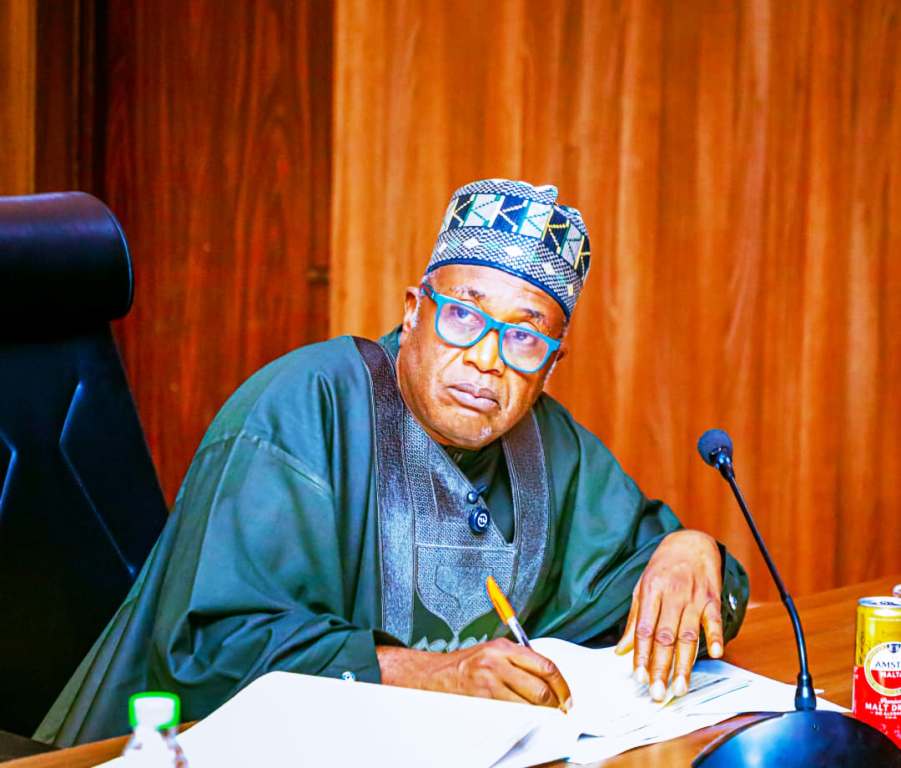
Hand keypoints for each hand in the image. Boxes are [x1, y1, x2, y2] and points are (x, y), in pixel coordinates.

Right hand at [377, 639, 571, 710]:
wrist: (434, 676)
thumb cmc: (466, 664)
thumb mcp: (493, 651)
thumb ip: (519, 659)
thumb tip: (549, 677)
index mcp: (504, 647)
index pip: (545, 665)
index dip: (562, 685)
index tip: (567, 697)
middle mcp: (497, 662)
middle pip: (540, 688)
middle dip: (555, 704)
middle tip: (559, 711)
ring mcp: (489, 682)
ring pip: (528, 704)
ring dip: (540, 714)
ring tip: (543, 716)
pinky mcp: (482, 700)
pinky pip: (511, 713)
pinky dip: (522, 718)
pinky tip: (524, 718)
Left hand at [614, 530, 722, 700]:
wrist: (690, 543)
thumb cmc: (663, 568)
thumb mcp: (641, 588)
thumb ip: (634, 621)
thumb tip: (621, 650)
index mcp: (650, 591)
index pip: (644, 629)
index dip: (641, 655)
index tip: (640, 677)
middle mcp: (672, 595)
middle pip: (665, 637)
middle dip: (661, 667)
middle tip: (659, 692)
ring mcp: (693, 597)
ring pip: (688, 635)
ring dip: (685, 664)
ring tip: (680, 687)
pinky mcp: (712, 598)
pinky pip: (714, 620)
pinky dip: (715, 636)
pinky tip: (716, 653)